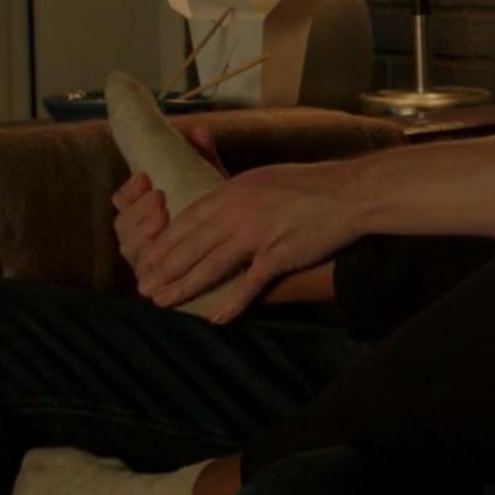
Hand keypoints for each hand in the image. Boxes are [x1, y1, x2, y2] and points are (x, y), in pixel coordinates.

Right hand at [112, 127, 223, 282]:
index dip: (130, 191)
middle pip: (122, 227)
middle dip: (137, 212)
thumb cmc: (225, 218)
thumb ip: (204, 160)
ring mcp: (149, 263)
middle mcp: (143, 238)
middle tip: (159, 199)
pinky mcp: (161, 285)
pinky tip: (170, 258)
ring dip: (143, 235)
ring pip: (131, 251)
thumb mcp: (215, 186)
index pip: (123, 201)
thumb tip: (199, 131)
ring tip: (164, 220)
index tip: (146, 178)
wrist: (247, 256)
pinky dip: (154, 267)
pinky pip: (148, 278)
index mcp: (147, 212)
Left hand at [135, 157, 361, 323]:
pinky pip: (248, 284)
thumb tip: (211, 202)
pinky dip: (231, 303)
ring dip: (183, 286)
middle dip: (163, 268)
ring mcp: (257, 234)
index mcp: (233, 191)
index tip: (147, 257)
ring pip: (210, 266)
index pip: (187, 219)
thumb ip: (233, 188)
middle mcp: (239, 212)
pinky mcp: (278, 254)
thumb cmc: (309, 184)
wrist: (349, 193)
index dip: (164, 242)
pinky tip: (214, 318)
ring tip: (162, 301)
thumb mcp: (263, 176)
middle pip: (191, 245)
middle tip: (144, 287)